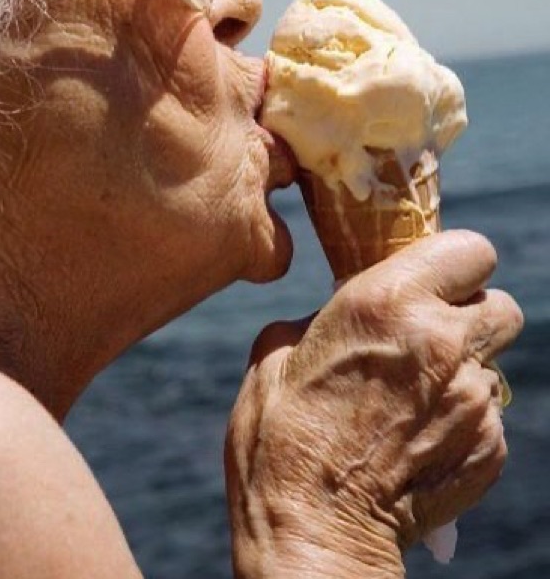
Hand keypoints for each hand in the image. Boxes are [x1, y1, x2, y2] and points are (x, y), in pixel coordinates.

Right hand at [225, 231, 522, 578]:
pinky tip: (418, 439)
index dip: (456, 263)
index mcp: (388, 302)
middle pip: (501, 305)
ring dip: (462, 372)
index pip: (471, 249)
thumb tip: (343, 311)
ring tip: (414, 399)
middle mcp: (443, 342)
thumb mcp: (279, 351)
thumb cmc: (279, 436)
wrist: (310, 530)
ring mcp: (473, 399)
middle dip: (472, 315)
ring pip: (493, 364)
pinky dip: (463, 421)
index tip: (434, 279)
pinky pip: (489, 417)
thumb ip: (324, 315)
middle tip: (432, 336)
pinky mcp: (490, 448)